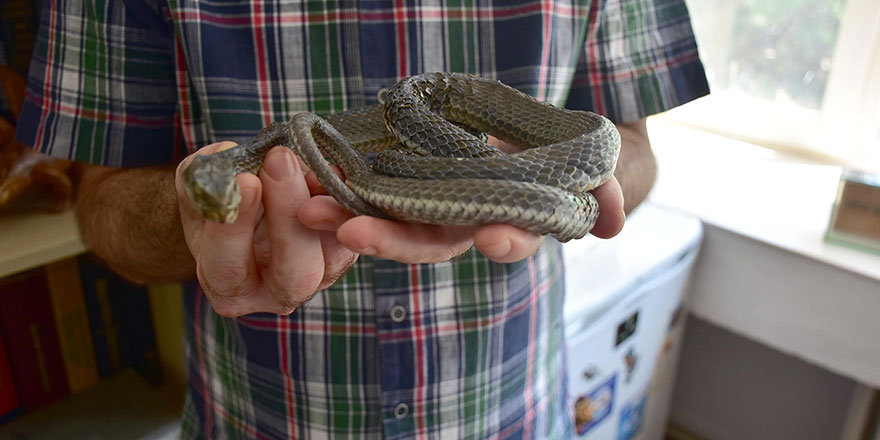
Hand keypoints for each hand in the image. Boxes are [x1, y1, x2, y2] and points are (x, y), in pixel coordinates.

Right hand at [175, 143, 357, 316]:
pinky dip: (342, 197)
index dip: (235, 228)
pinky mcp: (345, 253)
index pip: (229, 268)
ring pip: (335, 253)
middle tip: (279, 159)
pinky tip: (327, 169)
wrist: (253, 207)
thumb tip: (227, 156)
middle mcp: (278, 294)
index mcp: (229, 288)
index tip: (243, 181)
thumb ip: (203, 176)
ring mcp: (319, 278)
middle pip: (296, 273)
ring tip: (307, 162)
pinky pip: (353, 230)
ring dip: (325, 204)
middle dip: (289, 213)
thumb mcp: (199, 189)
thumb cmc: (220, 205)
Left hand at [298, 176, 623, 262]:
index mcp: (515, 224)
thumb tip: (615, 220)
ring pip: (393, 220)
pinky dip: (345, 187)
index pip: (511, 237)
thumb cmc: (572, 163)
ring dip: (352, 216)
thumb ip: (606, 191)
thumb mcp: (598, 171)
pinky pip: (378, 189)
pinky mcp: (415, 183)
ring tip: (310, 207)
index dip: (505, 240)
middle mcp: (470, 224)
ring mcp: (439, 206)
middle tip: (351, 231)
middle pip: (432, 240)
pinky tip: (311, 178)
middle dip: (392, 240)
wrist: (544, 146)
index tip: (492, 239)